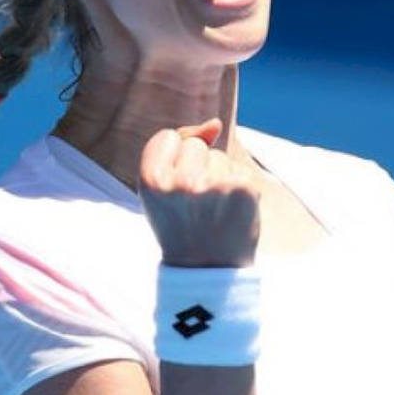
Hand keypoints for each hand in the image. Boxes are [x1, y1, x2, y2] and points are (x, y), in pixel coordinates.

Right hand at [138, 119, 261, 267]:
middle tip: (196, 206)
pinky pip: (239, 170)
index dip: (175, 159)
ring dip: (220, 177)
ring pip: (220, 157)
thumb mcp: (163, 189)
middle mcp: (180, 181)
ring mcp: (212, 185)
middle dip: (199, 168)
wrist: (207, 270)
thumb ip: (177, 150)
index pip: (168, 137)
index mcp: (150, 179)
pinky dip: (239, 188)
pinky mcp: (242, 189)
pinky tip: (231, 212)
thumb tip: (215, 124)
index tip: (177, 188)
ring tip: (213, 210)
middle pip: (196, 145)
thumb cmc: (181, 225)